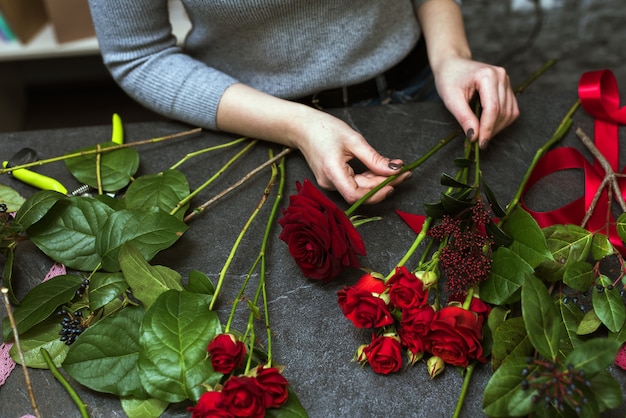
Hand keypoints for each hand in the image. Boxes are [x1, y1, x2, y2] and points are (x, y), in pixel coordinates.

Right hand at [216, 83, 410, 204]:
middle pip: (360, 193)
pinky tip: (382, 171)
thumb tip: (394, 170)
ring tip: (397, 170)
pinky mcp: (333, 180)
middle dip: (384, 185)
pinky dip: (369, 179)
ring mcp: (330, 183)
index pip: (355, 195)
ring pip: (359, 189)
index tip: (394, 182)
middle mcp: (329, 183)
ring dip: (379, 182)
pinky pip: (354, 184)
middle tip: (404, 173)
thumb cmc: (324, 129)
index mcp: (332, 172)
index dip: (376, 193)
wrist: (302, 128)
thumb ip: (374, 158)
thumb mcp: (353, 140)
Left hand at [433, 56, 519, 147]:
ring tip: (481, 134)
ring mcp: (506, 81)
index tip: (480, 143)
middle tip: (477, 142)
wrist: (452, 65)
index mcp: (487, 75)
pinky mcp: (507, 88)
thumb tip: (474, 136)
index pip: (493, 108)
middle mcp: (501, 76)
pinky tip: (487, 126)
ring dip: (497, 128)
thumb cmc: (449, 78)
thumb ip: (464, 117)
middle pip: (502, 112)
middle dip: (491, 130)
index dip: (487, 129)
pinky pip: (511, 110)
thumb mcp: (451, 99)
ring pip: (509, 113)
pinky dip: (501, 122)